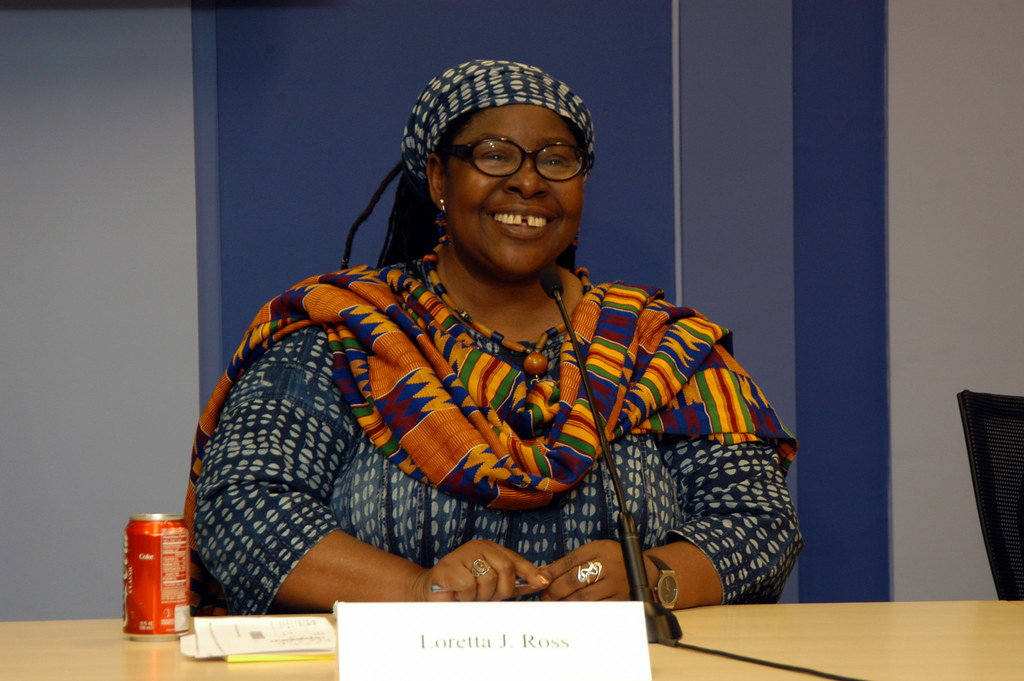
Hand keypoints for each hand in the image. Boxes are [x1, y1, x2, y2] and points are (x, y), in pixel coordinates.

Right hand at [413, 539, 548, 601]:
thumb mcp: (492, 587)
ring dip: (481, 596)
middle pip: (506, 568)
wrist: (431, 594)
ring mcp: (462, 554)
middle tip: (488, 597)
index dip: (530, 572)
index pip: (515, 559)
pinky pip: (469, 586)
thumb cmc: (464, 591)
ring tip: (469, 594)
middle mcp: (478, 547)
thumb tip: (542, 581)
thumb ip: (513, 582)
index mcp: (490, 549)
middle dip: (501, 590)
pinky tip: (458, 594)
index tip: (543, 583)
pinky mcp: (448, 566)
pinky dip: (466, 596)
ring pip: (488, 579)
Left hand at [538, 540, 628, 601]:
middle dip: (556, 589)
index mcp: (600, 549)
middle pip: (574, 579)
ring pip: (583, 597)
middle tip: (546, 595)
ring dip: (566, 602)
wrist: (646, 570)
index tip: (541, 580)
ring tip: (556, 603)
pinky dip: (582, 609)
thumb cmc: (615, 559)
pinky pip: (597, 607)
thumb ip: (572, 560)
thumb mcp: (596, 551)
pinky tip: (573, 609)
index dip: (552, 572)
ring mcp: (615, 584)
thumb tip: (545, 571)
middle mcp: (608, 565)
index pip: (570, 561)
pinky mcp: (620, 599)